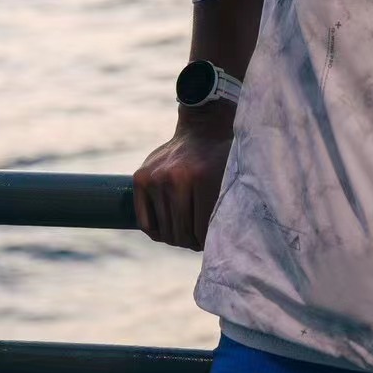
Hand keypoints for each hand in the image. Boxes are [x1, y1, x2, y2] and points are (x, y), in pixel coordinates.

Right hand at [133, 124, 233, 251]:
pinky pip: (146, 223)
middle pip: (181, 234)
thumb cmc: (223, 159)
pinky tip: (169, 227)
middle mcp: (176, 178)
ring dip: (176, 238)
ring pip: (164, 232)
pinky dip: (157, 231)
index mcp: (203, 179)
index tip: (212, 240)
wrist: (203, 127)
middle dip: (192, 242)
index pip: (202, 232)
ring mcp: (156, 178)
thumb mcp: (232, 178)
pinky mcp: (141, 178)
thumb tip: (227, 246)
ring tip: (187, 231)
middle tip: (199, 238)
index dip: (207, 242)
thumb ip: (229, 208)